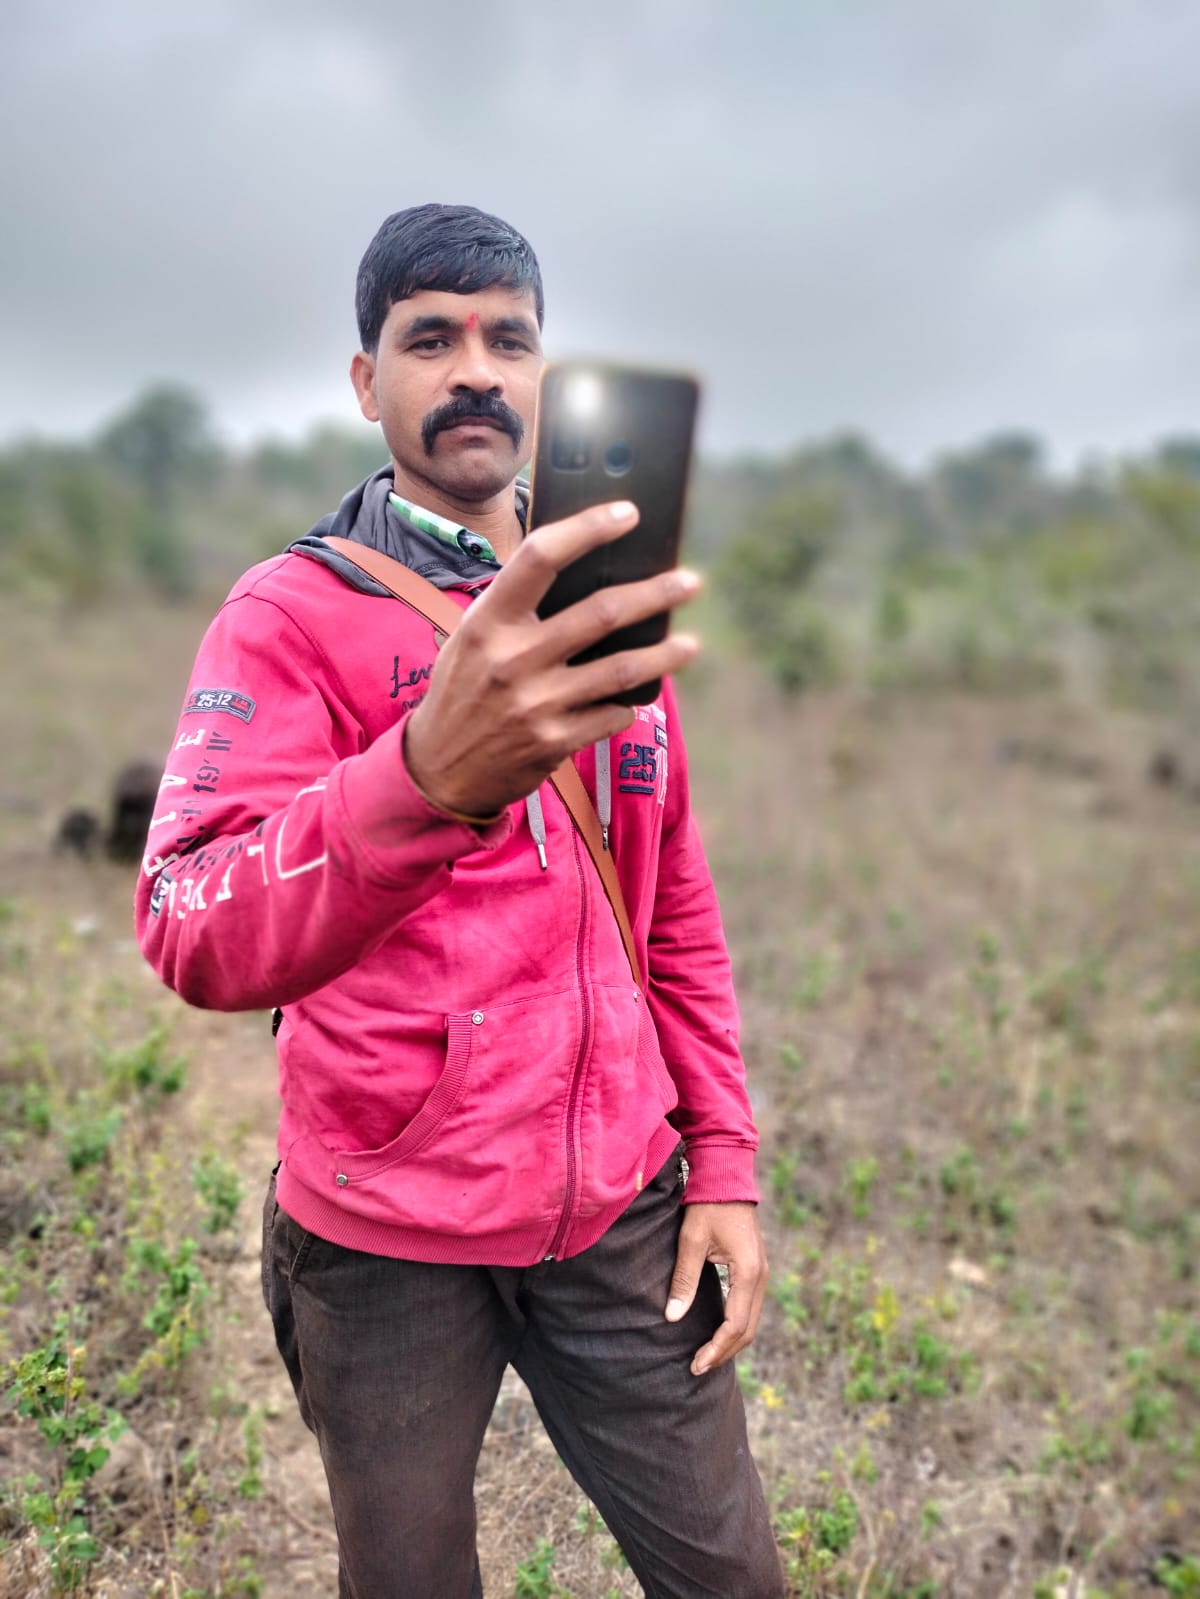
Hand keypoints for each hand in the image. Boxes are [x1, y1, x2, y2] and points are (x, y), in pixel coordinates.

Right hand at [403, 501, 700, 817]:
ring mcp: (535, 703)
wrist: (438, 770)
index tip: (628, 514)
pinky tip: (633, 698)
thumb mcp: (473, 638)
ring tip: (690, 644)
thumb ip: (517, 608)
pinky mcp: (553, 741)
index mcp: (488, 621)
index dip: (589, 528)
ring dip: (664, 654)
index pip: (541, 557)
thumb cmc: (463, 690)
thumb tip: (586, 570)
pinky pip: (611, 714)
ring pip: (620, 669)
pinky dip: (628, 705)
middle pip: (601, 613)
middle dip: (656, 594)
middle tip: (690, 582)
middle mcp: (512, 658)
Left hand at [665, 1201, 767, 1375]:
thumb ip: (684, 1280)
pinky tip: (716, 1332)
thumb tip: (672, 1317)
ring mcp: (761, 1273)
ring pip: (751, 1320)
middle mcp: (760, 1276)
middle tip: (697, 1367)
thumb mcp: (691, 1241)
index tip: (696, 1364)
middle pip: (748, 1329)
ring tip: (705, 1356)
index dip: (716, 1348)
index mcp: (748, 1272)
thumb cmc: (707, 1206)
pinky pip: (749, 1307)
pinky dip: (735, 1326)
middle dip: (723, 1352)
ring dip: (730, 1342)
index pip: (736, 1325)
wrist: (726, 1177)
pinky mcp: (754, 1269)